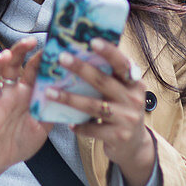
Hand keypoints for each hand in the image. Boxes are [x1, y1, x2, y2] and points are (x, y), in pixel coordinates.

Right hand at [0, 38, 52, 182]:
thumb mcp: (43, 126)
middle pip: (12, 65)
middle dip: (19, 51)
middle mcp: (10, 92)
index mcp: (26, 92)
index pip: (33, 69)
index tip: (53, 44)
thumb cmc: (21, 140)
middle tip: (30, 40)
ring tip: (4, 56)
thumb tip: (70, 96)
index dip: (42, 57)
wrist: (0, 162)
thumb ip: (52, 111)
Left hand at [44, 39, 155, 185]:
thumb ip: (111, 75)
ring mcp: (127, 119)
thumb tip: (85, 50)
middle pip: (103, 82)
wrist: (134, 144)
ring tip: (50, 91)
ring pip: (93, 106)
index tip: (92, 41)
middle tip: (61, 58)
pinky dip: (79, 126)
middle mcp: (134, 99)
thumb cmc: (122, 109)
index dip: (109, 52)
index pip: (122, 64)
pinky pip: (92, 129)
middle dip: (81, 69)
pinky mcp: (118, 136)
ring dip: (70, 98)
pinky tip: (68, 123)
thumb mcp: (123, 91)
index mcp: (135, 83)